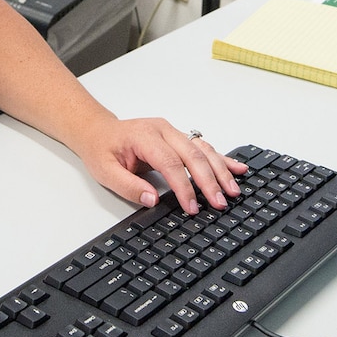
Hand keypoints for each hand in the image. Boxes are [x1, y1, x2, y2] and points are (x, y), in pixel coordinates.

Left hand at [72, 115, 246, 214]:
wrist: (99, 130)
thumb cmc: (102, 149)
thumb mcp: (104, 171)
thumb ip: (128, 186)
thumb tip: (152, 200)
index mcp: (145, 136)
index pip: (170, 163)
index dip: (183, 186)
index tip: (191, 206)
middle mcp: (163, 131)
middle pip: (193, 155)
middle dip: (209, 180)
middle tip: (219, 202)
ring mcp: (174, 132)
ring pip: (203, 150)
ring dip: (220, 171)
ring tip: (232, 190)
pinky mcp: (179, 138)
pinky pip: (204, 148)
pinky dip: (222, 159)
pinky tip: (238, 168)